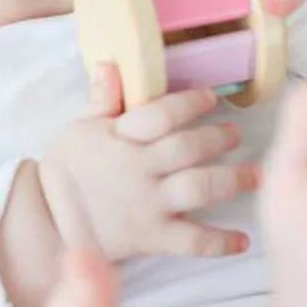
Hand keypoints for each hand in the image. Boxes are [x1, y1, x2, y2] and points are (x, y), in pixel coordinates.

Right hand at [37, 64, 256, 260]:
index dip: (190, 103)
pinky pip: (192, 242)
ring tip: (255, 175)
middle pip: (188, 149)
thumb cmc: (69, 169)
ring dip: (233, 181)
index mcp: (121, 139)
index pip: (161, 114)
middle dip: (218, 139)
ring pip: (200, 189)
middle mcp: (140, 170)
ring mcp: (150, 205)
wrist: (52, 221)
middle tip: (234, 134)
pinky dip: (220, 243)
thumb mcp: (79, 128)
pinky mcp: (154, 237)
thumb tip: (110, 64)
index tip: (209, 96)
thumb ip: (102, 99)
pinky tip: (242, 240)